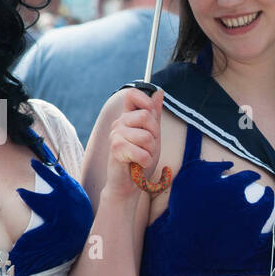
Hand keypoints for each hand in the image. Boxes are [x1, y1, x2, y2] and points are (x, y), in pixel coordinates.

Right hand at [102, 86, 164, 201]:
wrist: (129, 183)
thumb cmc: (140, 159)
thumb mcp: (153, 135)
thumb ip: (154, 115)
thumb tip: (159, 91)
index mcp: (128, 117)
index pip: (133, 94)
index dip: (146, 102)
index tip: (151, 119)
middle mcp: (119, 123)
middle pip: (146, 116)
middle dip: (154, 135)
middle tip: (147, 147)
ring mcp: (115, 135)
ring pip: (146, 136)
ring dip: (150, 152)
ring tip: (142, 157)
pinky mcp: (116, 149)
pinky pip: (141, 152)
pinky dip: (145, 161)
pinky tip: (138, 164)